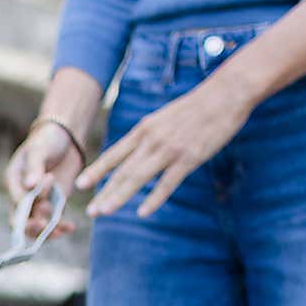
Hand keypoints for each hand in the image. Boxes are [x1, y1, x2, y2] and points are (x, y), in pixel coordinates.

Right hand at [5, 120, 82, 236]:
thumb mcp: (40, 149)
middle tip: (45, 223)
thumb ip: (34, 167)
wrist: (65, 138)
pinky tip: (70, 227)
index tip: (47, 181)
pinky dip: (61, 227)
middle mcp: (22, 196)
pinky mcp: (54, 205)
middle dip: (32, 226)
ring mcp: (38, 203)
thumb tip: (29, 186)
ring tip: (61, 229)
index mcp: (13, 182)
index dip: (28, 202)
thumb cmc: (47, 139)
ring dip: (47, 231)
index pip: (15, 202)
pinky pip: (54, 223)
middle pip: (21, 221)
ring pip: (37, 227)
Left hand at [77, 77, 253, 218]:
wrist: (225, 93)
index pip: (114, 154)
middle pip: (123, 171)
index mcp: (144, 130)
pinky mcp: (189, 158)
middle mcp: (152, 140)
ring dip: (120, 196)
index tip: (80, 185)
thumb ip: (146, 137)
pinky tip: (143, 212)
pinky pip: (168, 182)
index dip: (96, 171)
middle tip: (90, 211)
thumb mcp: (162, 118)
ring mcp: (170, 149)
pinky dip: (154, 198)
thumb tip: (132, 154)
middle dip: (104, 192)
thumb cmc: (194, 107)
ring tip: (105, 212)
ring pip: (139, 177)